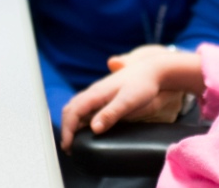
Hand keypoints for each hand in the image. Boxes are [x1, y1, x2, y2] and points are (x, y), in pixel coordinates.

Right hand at [59, 45, 201, 150]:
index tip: (69, 146)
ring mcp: (98, 92)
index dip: (68, 130)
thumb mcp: (128, 102)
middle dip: (66, 128)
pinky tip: (86, 128)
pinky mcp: (104, 94)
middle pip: (70, 109)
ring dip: (71, 123)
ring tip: (74, 141)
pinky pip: (85, 106)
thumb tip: (94, 128)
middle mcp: (94, 92)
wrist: (153, 70)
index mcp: (96, 93)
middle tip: (69, 148)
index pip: (73, 112)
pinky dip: (79, 119)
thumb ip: (110, 114)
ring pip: (76, 107)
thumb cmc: (143, 85)